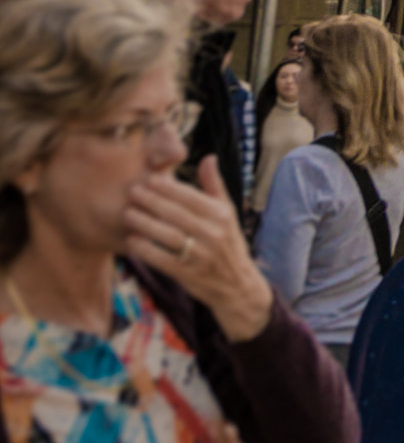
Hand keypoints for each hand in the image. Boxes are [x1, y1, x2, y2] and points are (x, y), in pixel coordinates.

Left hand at [124, 157, 273, 343]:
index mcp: (222, 215)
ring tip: (127, 214)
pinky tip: (131, 241)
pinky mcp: (189, 274)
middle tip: (131, 192)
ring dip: (145, 224)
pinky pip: (163, 260)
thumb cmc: (228, 243)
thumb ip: (215, 186)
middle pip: (177, 214)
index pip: (191, 197)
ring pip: (169, 236)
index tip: (149, 180)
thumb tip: (208, 157)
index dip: (169, 188)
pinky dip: (146, 250)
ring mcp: (201, 255)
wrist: (236, 285)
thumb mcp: (228, 213)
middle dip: (152, 202)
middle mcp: (213, 233)